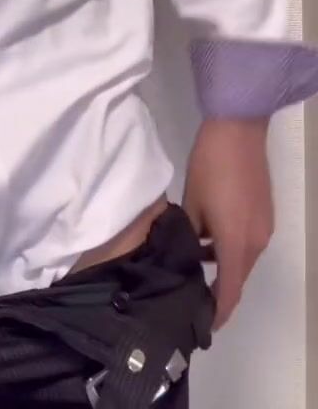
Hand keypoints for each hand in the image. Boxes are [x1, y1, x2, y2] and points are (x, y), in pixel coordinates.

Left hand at [182, 118, 273, 329]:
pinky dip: (231, 247)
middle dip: (219, 289)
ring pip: (243, 258)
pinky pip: (247, 241)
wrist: (238, 128)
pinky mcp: (265, 212)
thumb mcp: (192, 202)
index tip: (203, 324)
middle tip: (191, 293)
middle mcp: (257, 241)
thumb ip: (190, 234)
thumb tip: (187, 252)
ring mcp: (264, 226)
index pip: (231, 291)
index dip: (218, 312)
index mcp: (237, 243)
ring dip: (224, 265)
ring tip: (194, 265)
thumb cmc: (210, 166)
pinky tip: (208, 238)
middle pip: (239, 277)